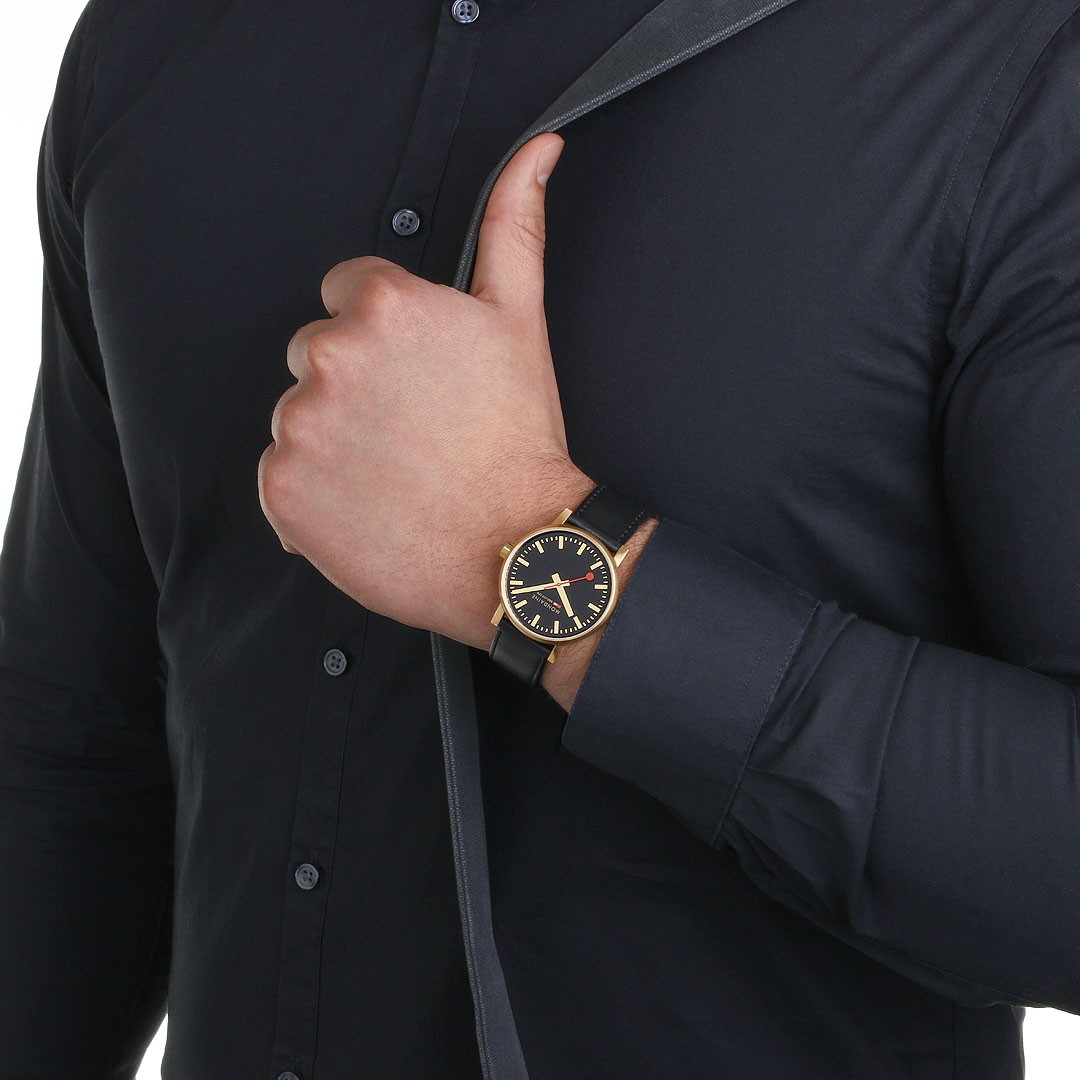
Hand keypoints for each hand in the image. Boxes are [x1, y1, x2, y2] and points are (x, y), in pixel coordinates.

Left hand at [258, 132, 592, 647]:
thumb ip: (514, 225)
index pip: (347, 296)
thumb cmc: (519, 439)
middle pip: (314, 354)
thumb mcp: (521, 320)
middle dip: (352, 384)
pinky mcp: (281, 489)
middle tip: (410, 429)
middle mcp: (330, 356)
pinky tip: (366, 503)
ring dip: (331, 438)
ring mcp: (299, 425)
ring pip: (295, 415)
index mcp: (382, 304)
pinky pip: (279, 475)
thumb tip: (538, 150)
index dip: (385, 339)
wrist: (515, 548)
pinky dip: (312, 492)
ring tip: (393, 470)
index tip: (417, 379)